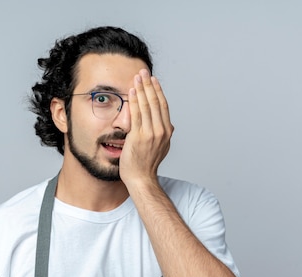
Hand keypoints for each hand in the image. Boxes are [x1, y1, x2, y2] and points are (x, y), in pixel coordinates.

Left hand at [119, 69, 173, 185]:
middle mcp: (161, 131)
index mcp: (167, 131)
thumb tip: (169, 125)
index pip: (163, 106)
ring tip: (137, 76)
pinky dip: (135, 101)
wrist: (141, 178)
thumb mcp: (161, 147)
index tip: (153, 80)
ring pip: (147, 105)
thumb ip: (164, 135)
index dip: (158, 91)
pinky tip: (132, 91)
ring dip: (142, 89)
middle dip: (149, 85)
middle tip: (144, 72)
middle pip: (156, 102)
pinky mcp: (139, 136)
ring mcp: (151, 133)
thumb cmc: (147, 164)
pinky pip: (137, 114)